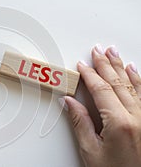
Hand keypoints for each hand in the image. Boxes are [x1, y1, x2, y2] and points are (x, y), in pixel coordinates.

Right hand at [61, 45, 140, 166]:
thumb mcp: (91, 152)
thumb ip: (80, 123)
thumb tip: (69, 102)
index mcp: (120, 124)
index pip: (101, 90)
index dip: (89, 75)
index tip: (81, 66)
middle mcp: (138, 118)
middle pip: (118, 83)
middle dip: (105, 64)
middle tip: (97, 51)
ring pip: (134, 85)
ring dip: (121, 67)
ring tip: (113, 53)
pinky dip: (138, 80)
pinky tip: (134, 71)